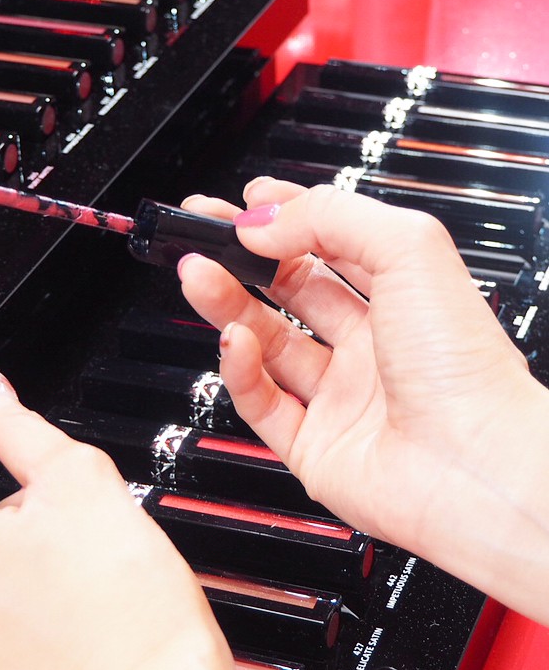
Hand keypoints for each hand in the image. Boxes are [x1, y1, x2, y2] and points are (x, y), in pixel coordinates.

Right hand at [178, 179, 548, 623]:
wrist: (475, 466)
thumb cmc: (467, 368)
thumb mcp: (408, 249)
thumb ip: (330, 218)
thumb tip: (263, 219)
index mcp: (402, 298)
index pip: (330, 246)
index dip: (286, 222)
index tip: (245, 203)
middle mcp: (370, 347)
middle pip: (287, 292)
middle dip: (240, 259)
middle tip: (202, 236)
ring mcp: (340, 398)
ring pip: (265, 343)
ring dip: (226, 305)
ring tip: (196, 273)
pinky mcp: (313, 447)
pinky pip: (260, 403)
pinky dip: (239, 369)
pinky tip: (233, 341)